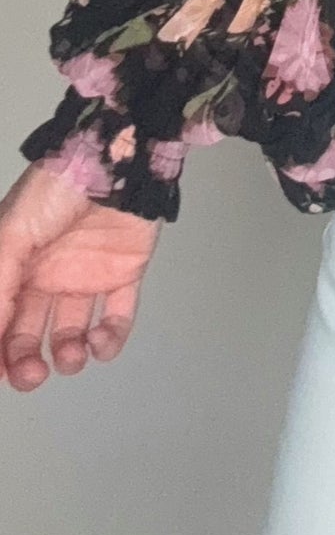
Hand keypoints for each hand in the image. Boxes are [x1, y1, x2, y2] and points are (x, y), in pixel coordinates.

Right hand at [0, 162, 161, 391]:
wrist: (117, 160)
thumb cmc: (56, 191)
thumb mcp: (11, 235)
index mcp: (14, 266)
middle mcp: (46, 276)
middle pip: (27, 333)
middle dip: (24, 362)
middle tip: (31, 374)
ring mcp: (85, 276)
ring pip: (70, 333)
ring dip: (67, 355)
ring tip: (71, 354)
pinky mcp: (124, 274)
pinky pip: (117, 317)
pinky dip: (110, 340)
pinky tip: (100, 343)